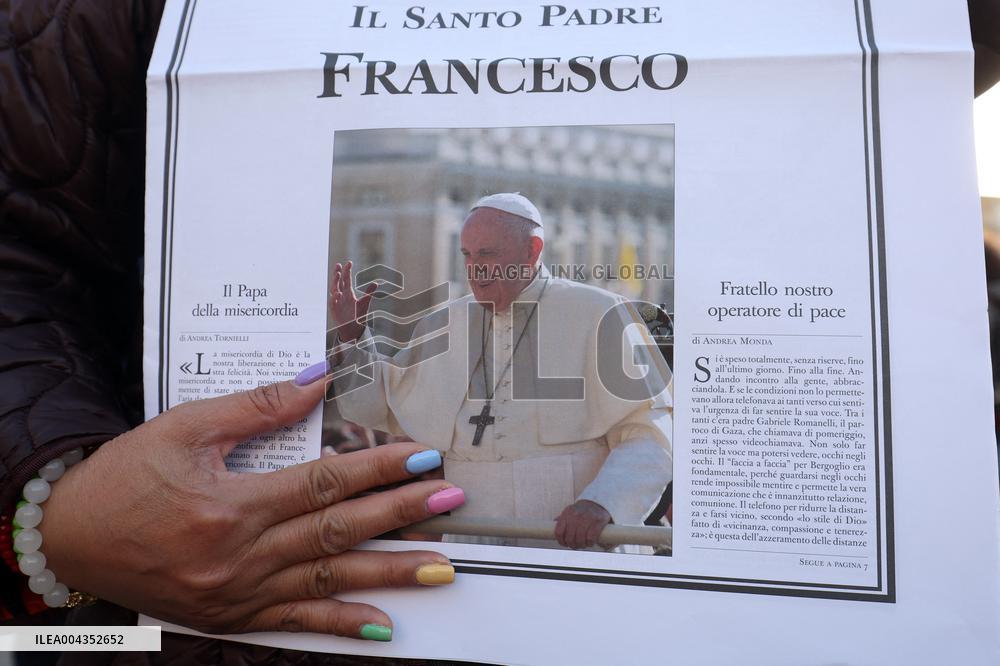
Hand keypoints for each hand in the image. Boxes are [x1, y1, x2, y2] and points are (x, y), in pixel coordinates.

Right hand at [39, 378, 463, 638]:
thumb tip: (316, 381)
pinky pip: (293, 623)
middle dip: (400, 515)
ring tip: (440, 566)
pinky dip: (338, 623)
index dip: (379, 469)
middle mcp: (241, 554)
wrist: (69, 538)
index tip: (423, 458)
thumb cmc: (123, 478)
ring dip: (388, 572)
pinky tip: (381, 625)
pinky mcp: (230, 615)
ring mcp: (238, 592)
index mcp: (232, 503)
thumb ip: (255, 408)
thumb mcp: (184, 428)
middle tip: (449, 501)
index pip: (325, 482)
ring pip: (327, 580)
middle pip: (337, 530)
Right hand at [329, 260, 376, 342]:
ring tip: (338, 274)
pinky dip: (335, 297)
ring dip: (335, 282)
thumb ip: (369, 293)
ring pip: (334, 289)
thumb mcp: (364, 303)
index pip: (346, 279)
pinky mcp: (334, 309)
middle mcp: (342, 295)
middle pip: (338, 281)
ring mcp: (337, 301)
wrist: (353, 328)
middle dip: (338, 273)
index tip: (349, 263)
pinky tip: (338, 293)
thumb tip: (376, 283)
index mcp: (349, 292)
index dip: (347, 271)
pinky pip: (333, 302)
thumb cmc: (358, 315)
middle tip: (339, 265)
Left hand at [554, 500, 611, 548]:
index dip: (561, 541)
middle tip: (576, 545)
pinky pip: (590, 538)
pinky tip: (590, 542)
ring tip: (583, 545)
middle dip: (573, 545)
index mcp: (567, 513)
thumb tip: (552, 525)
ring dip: (581, 545)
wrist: (598, 503)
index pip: (559, 532)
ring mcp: (587, 518)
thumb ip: (562, 519)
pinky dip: (590, 543)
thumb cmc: (582, 511)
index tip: (565, 544)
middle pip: (570, 538)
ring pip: (580, 539)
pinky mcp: (597, 522)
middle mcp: (576, 515)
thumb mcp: (570, 512)